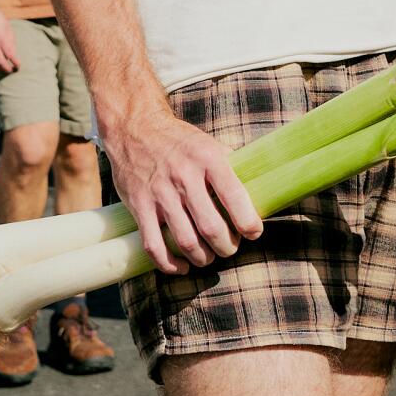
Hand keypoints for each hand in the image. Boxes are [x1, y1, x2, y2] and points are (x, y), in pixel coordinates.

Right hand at [103, 109, 262, 275]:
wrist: (134, 128)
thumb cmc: (180, 141)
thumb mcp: (209, 145)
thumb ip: (231, 168)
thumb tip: (260, 192)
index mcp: (207, 159)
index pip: (235, 197)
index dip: (249, 223)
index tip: (254, 232)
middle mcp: (184, 177)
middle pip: (211, 228)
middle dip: (227, 246)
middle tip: (230, 246)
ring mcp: (159, 193)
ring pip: (186, 241)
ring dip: (203, 257)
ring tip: (209, 256)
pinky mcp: (139, 206)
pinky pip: (154, 245)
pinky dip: (170, 264)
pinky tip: (183, 266)